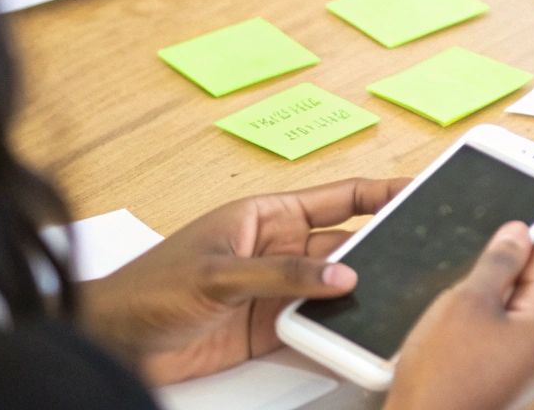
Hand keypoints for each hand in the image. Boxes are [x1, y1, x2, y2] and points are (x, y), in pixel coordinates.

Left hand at [78, 177, 407, 384]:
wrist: (111, 341)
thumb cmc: (147, 287)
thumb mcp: (218, 274)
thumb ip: (282, 275)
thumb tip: (342, 276)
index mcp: (267, 215)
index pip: (339, 198)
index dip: (381, 194)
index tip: (421, 192)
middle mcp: (279, 249)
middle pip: (345, 245)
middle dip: (381, 248)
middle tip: (422, 252)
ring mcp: (277, 290)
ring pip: (335, 288)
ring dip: (361, 294)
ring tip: (399, 296)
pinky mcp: (271, 329)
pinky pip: (317, 325)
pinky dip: (339, 331)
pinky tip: (360, 334)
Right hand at [388, 223, 533, 409]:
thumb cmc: (443, 373)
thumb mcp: (467, 302)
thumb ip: (498, 263)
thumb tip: (519, 231)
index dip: (515, 241)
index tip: (486, 233)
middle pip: (528, 287)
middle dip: (495, 275)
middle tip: (459, 277)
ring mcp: (527, 368)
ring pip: (509, 313)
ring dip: (483, 303)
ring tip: (451, 310)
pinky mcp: (506, 381)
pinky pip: (498, 339)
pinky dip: (477, 329)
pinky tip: (450, 335)